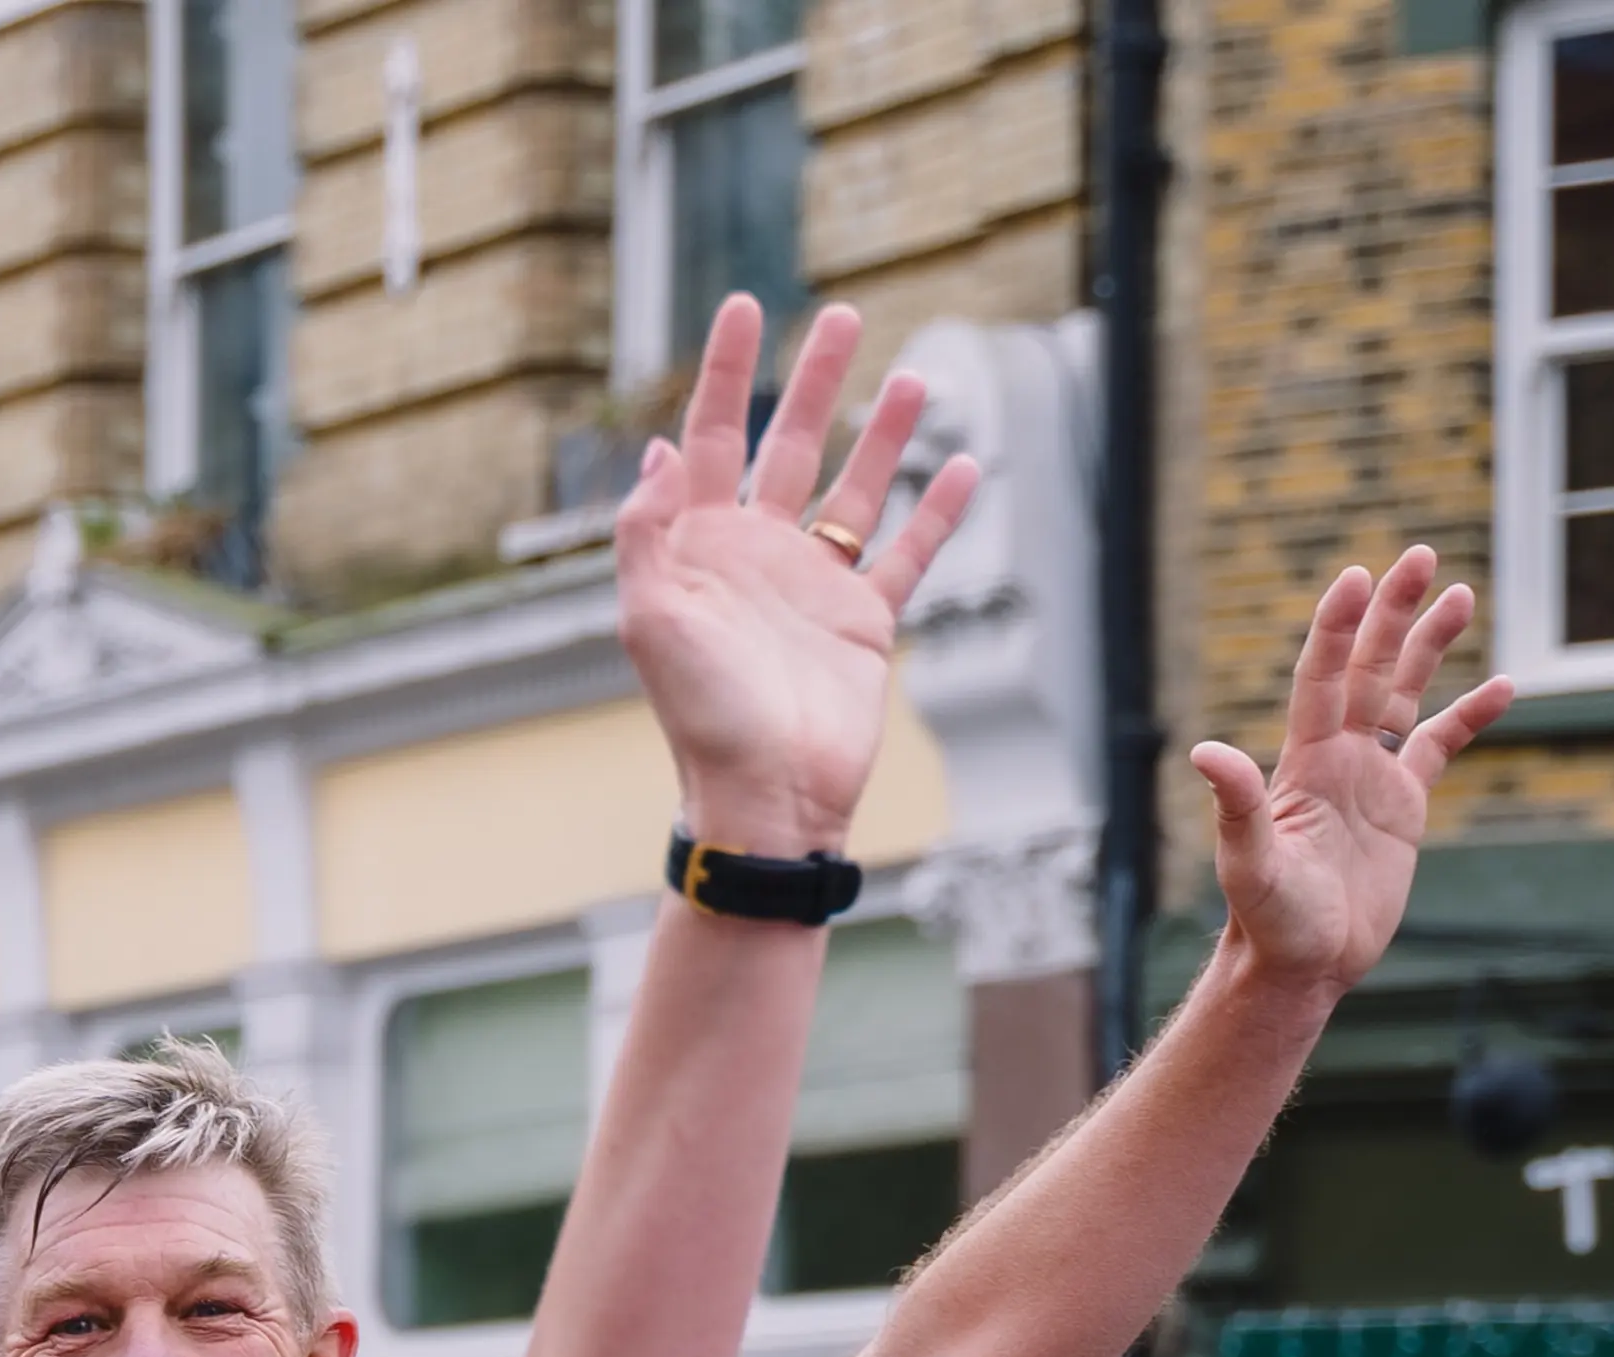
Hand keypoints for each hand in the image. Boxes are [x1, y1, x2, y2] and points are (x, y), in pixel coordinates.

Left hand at [612, 296, 980, 858]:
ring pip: (855, 488)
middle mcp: (757, 556)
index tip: (746, 306)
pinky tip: (968, 466)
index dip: (727, 373)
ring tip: (914, 375)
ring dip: (883, 433)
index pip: (713, 438)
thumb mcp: (650, 618)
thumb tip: (657, 451)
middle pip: (789, 446)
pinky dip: (939, 512)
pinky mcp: (864, 621)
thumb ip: (645, 532)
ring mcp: (814, 585)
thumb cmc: (701, 714)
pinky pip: (908, 553)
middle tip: (842, 316)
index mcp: (700, 548)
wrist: (766, 793)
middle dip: (813, 380)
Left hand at [1192, 548, 1514, 998]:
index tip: (1356, 578)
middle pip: (1369, 669)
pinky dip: (1469, 717)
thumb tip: (1205, 753)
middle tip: (1418, 554)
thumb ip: (1237, 807)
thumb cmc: (1268, 922)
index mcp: (1304, 764)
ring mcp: (1371, 779)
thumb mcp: (1250, 865)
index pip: (1322, 679)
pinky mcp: (1402, 808)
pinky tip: (1502, 687)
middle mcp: (1337, 759)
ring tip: (1459, 593)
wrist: (1299, 966)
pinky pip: (1439, 747)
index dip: (1337, 630)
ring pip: (1405, 695)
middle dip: (1391, 613)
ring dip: (1428, 646)